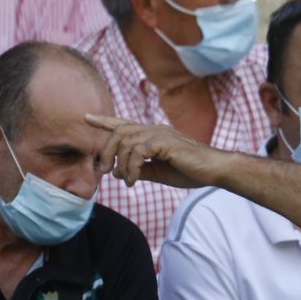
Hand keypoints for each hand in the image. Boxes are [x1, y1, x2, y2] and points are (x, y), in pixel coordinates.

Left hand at [83, 114, 222, 188]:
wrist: (213, 170)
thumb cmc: (190, 170)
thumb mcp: (158, 172)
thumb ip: (139, 169)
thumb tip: (117, 173)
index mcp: (152, 134)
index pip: (124, 124)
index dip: (104, 121)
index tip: (87, 118)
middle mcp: (153, 129)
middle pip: (119, 131)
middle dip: (106, 150)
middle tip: (104, 171)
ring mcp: (159, 134)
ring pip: (125, 142)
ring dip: (120, 164)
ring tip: (125, 180)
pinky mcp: (164, 143)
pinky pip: (138, 152)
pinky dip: (131, 168)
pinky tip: (134, 181)